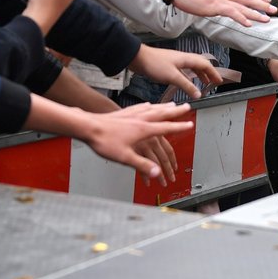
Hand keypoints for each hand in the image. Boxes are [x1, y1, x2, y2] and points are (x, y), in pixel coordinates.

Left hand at [79, 103, 193, 182]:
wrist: (88, 127)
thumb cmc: (104, 141)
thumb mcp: (125, 158)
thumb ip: (142, 165)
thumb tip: (157, 173)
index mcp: (143, 130)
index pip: (166, 128)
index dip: (180, 127)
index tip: (190, 124)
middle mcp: (140, 119)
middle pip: (163, 113)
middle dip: (176, 111)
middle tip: (186, 107)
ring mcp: (132, 114)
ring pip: (153, 108)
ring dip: (164, 107)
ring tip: (171, 104)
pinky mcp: (124, 113)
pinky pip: (141, 107)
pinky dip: (148, 106)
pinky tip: (147, 105)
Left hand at [129, 46, 222, 99]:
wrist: (138, 58)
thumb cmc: (154, 64)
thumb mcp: (173, 77)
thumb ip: (187, 85)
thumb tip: (198, 94)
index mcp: (186, 59)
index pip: (205, 64)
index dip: (214, 73)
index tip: (219, 81)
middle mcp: (183, 58)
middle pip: (201, 64)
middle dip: (209, 73)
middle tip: (214, 82)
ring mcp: (176, 61)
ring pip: (193, 67)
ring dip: (200, 74)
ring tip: (204, 83)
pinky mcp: (169, 65)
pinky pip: (185, 70)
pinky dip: (190, 76)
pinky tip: (188, 81)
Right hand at [170, 0, 274, 25]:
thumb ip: (213, 0)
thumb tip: (216, 5)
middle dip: (262, 4)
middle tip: (275, 9)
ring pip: (243, 5)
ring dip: (256, 13)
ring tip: (267, 19)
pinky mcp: (214, 5)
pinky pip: (231, 12)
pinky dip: (241, 18)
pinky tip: (248, 24)